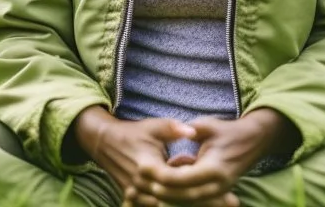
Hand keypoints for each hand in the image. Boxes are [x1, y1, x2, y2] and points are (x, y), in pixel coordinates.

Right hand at [71, 107, 203, 206]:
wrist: (105, 143)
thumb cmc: (133, 133)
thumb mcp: (154, 126)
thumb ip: (173, 129)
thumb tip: (193, 131)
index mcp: (147, 166)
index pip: (172, 180)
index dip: (190, 182)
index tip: (208, 182)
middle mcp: (140, 184)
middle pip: (169, 198)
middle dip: (191, 199)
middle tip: (219, 202)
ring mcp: (134, 193)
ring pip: (161, 206)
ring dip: (180, 205)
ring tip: (208, 204)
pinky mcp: (131, 197)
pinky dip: (166, 206)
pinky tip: (183, 204)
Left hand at [129, 111, 287, 206]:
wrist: (254, 141)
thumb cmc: (228, 131)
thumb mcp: (207, 126)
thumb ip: (187, 131)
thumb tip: (172, 135)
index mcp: (214, 168)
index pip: (182, 179)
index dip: (163, 176)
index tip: (145, 169)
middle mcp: (217, 185)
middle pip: (182, 196)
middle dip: (161, 190)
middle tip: (142, 183)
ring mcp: (218, 191)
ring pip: (187, 201)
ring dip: (168, 196)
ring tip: (148, 187)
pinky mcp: (216, 193)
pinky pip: (193, 198)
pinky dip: (178, 195)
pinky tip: (162, 188)